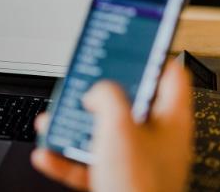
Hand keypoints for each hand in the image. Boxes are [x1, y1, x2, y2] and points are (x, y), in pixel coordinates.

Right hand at [31, 61, 193, 191]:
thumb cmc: (140, 186)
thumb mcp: (118, 126)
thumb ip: (107, 96)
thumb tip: (97, 90)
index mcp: (171, 119)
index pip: (169, 73)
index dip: (150, 54)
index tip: (132, 42)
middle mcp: (158, 139)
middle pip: (128, 103)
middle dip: (97, 94)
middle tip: (82, 83)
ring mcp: (138, 162)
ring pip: (103, 134)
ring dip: (74, 127)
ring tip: (54, 120)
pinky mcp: (118, 181)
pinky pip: (89, 164)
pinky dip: (66, 158)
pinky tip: (48, 153)